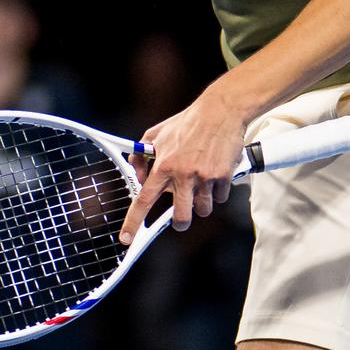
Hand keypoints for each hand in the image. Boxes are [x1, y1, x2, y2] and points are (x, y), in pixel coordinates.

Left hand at [117, 86, 247, 243]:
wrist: (220, 111)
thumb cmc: (187, 122)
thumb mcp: (156, 133)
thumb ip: (142, 155)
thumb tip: (138, 176)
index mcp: (163, 165)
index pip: (144, 199)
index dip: (133, 221)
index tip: (127, 238)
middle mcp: (183, 174)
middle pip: (180, 217)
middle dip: (180, 222)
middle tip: (180, 215)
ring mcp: (204, 177)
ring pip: (203, 210)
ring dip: (201, 203)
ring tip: (200, 183)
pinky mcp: (223, 177)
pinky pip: (220, 198)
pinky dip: (217, 191)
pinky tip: (214, 174)